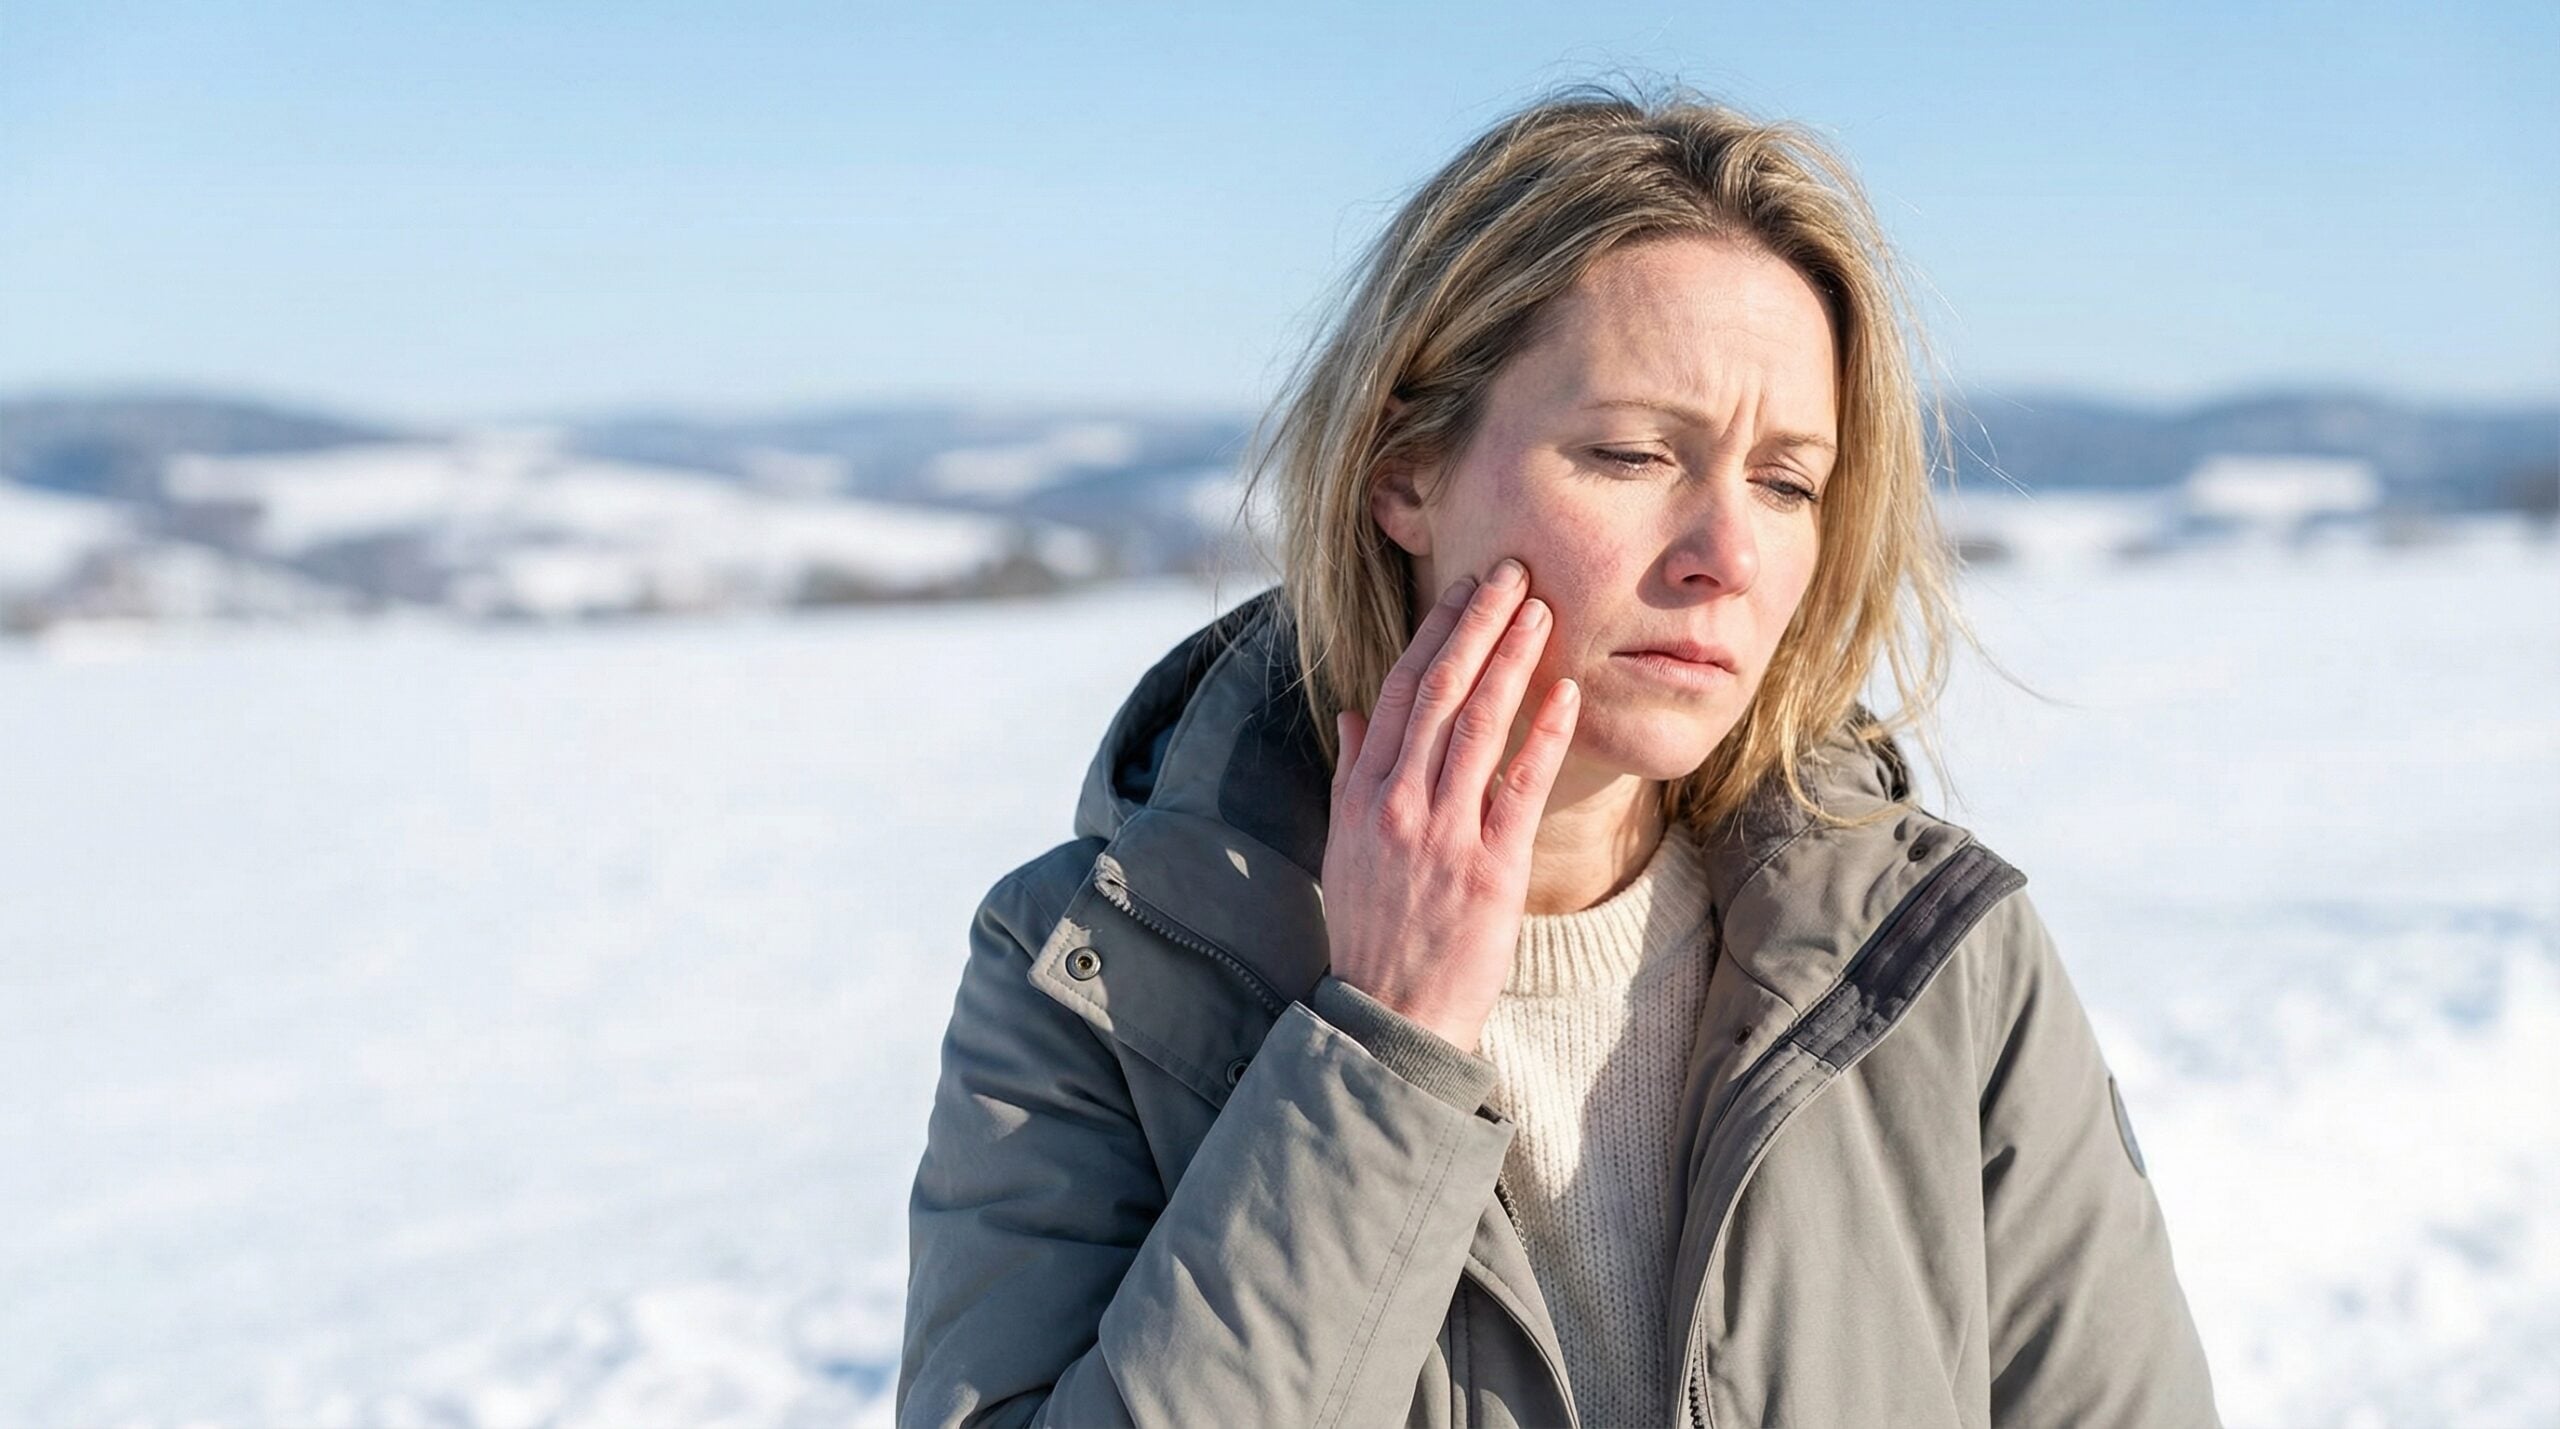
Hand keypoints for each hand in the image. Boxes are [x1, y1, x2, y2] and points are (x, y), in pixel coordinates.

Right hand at [1321, 558, 1580, 1053]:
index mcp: (1362, 795)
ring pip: (1478, 725)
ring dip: (1512, 659)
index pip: (1397, 691)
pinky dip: (1544, 733)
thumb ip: (1351, 775)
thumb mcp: (1344, 848)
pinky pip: (1520, 787)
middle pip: (1439, 692)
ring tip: (1542, 609)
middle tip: (1513, 571)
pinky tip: (1568, 691)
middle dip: (1478, 624)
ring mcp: (1442, 835)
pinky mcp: (1490, 870)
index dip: (1434, 632)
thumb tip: (1355, 713)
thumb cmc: (1372, 931)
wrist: (1389, 1017)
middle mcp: (1397, 804)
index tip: (1465, 588)